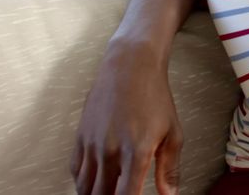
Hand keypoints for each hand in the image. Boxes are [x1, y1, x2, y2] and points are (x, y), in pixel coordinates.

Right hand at [71, 43, 182, 194]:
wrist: (130, 66)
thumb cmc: (155, 97)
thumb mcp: (173, 132)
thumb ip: (169, 168)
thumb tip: (169, 194)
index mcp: (137, 152)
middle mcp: (110, 150)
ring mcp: (92, 144)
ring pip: (84, 187)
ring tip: (106, 194)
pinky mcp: (81, 136)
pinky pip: (75, 170)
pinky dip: (82, 182)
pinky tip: (93, 183)